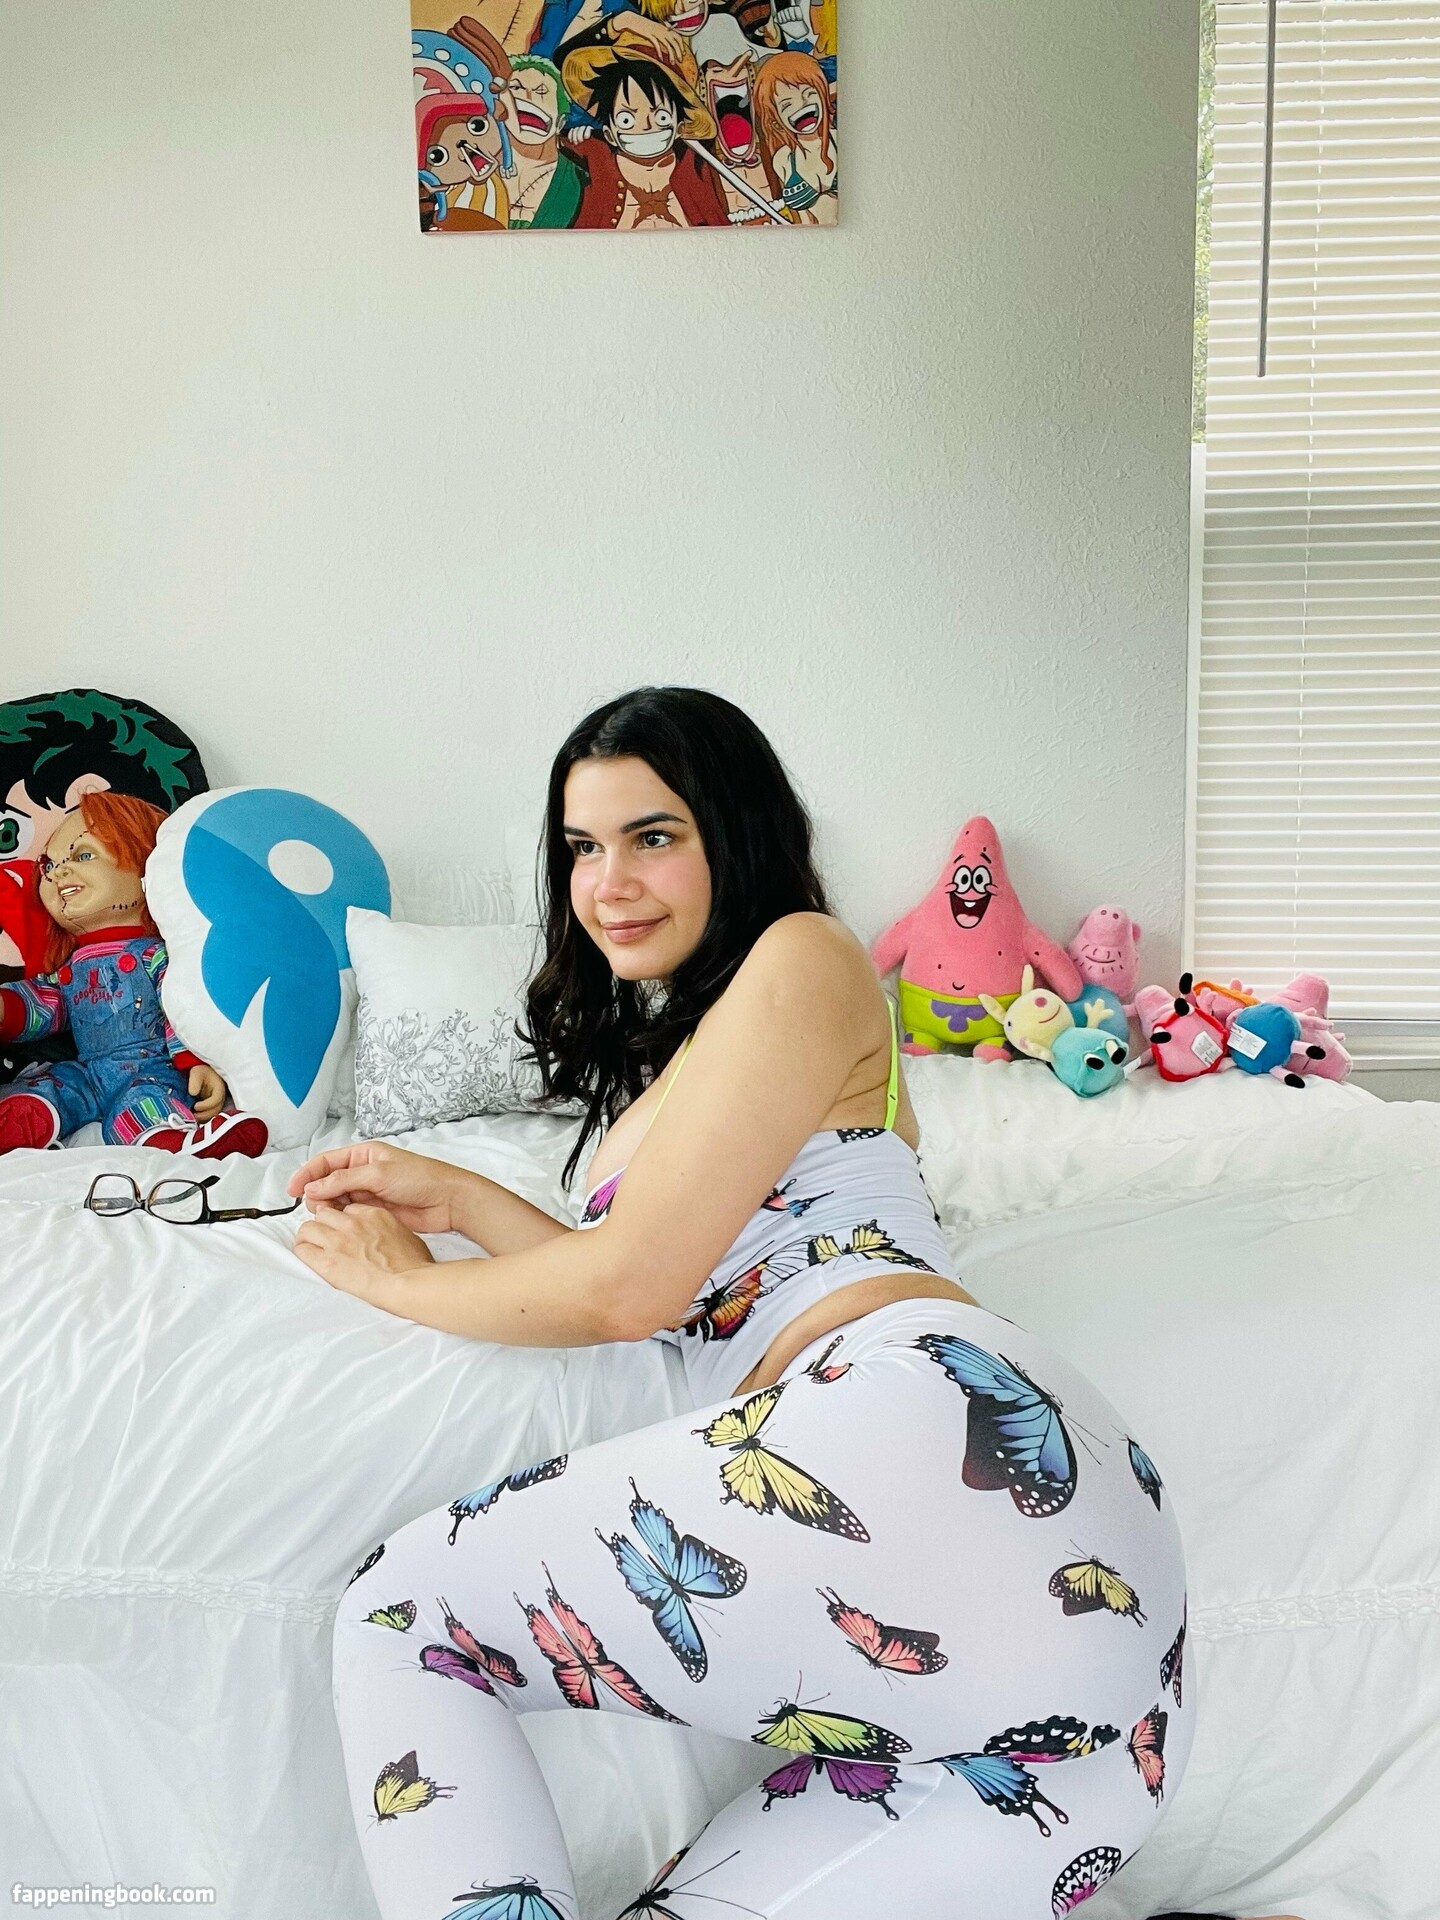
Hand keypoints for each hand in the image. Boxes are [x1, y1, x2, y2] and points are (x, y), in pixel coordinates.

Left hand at [188, 1064, 225, 1119]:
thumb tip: (192, 1093)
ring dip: (203, 1118)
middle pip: (216, 1110)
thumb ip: (195, 1082)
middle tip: (193, 1115)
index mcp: (219, 1088)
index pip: (216, 1099)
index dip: (206, 1105)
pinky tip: (193, 1117)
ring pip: (213, 1115)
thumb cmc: (201, 1072)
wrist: (203, 1075)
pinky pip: (209, 1116)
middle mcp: (220, 1098)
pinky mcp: (212, 1108)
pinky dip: (202, 1118)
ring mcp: (217, 1104)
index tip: (195, 1106)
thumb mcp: (196, 1072)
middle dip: (204, 1115)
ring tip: (192, 1117)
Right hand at [287, 1140, 459, 1231]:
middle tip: (316, 1207)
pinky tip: (341, 1223)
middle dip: (317, 1193)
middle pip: (327, 1182)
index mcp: (363, 1154)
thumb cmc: (420, 1178)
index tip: (292, 1189)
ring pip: (336, 1200)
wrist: (447, 1200)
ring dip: (328, 1207)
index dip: (307, 1174)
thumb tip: (313, 1188)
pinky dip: (340, 1218)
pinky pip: (348, 1214)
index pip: (326, 1162)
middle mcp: (363, 1172)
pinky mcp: (373, 1211)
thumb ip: (344, 1180)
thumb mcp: (378, 1174)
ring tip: (329, 1215)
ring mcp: (367, 1192)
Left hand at [293, 1204, 434, 1304]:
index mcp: (372, 1214)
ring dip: (309, 1237)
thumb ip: (387, 1228)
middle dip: (323, 1225)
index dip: (341, 1220)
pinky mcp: (327, 1262)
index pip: (345, 1209)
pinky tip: (308, 1258)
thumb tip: (384, 1234)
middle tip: (324, 1237)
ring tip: (312, 1247)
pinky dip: (303, 1252)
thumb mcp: (404, 1234)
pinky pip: (302, 1250)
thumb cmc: (413, 1264)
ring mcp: (338, 1242)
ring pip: (307, 1228)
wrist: (408, 1283)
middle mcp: (352, 1224)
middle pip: (323, 1214)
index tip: (342, 1229)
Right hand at [609, 9, 686, 63]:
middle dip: (678, 52)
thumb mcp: (657, 30)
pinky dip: (660, 52)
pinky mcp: (650, 35)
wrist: (635, 20)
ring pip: (667, 45)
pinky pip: (657, 45)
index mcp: (666, 28)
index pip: (678, 37)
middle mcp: (663, 30)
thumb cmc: (646, 27)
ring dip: (671, 55)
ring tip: (672, 63)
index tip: (683, 54)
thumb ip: (664, 35)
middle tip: (679, 61)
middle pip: (674, 42)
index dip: (682, 46)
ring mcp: (657, 32)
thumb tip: (670, 45)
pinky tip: (661, 59)